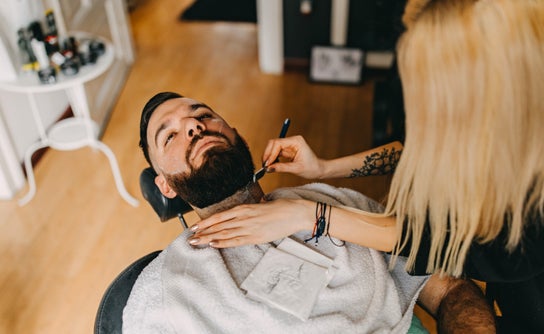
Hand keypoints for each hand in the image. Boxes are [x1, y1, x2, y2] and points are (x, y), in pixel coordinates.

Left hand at [188, 198, 313, 247]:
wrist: (295, 212)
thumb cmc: (283, 207)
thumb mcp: (264, 204)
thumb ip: (254, 207)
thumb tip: (251, 207)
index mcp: (245, 208)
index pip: (220, 216)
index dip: (206, 222)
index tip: (196, 227)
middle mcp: (244, 217)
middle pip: (219, 225)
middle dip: (203, 232)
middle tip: (190, 237)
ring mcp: (249, 227)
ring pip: (224, 233)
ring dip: (209, 238)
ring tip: (196, 242)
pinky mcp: (256, 236)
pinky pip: (236, 241)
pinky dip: (224, 243)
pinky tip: (213, 245)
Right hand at [262, 135, 324, 178]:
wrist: (319, 170)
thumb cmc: (312, 168)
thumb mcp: (296, 169)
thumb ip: (281, 168)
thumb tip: (268, 168)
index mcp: (296, 141)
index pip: (278, 144)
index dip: (271, 153)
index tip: (267, 164)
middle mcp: (292, 140)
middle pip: (273, 143)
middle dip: (268, 154)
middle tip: (265, 165)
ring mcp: (289, 145)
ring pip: (273, 148)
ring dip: (269, 157)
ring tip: (267, 166)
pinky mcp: (288, 150)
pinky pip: (276, 152)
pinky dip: (272, 158)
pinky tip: (271, 165)